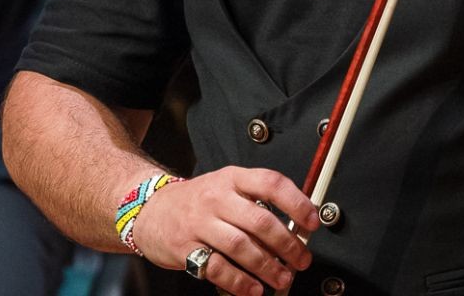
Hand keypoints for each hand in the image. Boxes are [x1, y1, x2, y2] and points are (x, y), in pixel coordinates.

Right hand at [134, 167, 320, 295]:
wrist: (151, 209)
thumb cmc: (198, 201)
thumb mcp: (227, 188)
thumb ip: (256, 204)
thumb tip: (294, 230)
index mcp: (232, 178)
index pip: (270, 183)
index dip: (296, 202)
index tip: (312, 221)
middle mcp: (216, 197)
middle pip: (259, 221)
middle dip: (287, 245)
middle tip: (301, 260)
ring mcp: (199, 222)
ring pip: (241, 247)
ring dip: (267, 267)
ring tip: (282, 279)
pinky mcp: (185, 248)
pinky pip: (217, 268)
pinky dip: (239, 282)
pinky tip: (253, 289)